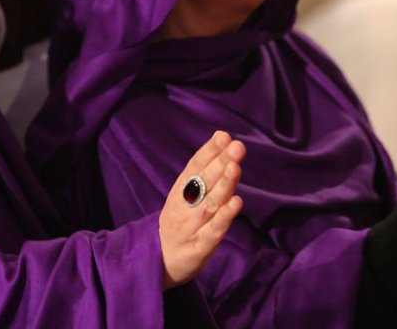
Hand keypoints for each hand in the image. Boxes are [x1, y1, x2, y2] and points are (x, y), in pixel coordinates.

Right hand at [159, 131, 244, 289]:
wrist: (159, 261)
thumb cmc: (179, 223)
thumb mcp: (184, 197)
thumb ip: (204, 176)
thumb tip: (225, 146)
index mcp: (180, 191)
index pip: (194, 167)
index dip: (209, 151)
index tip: (223, 136)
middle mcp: (184, 206)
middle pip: (203, 182)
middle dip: (220, 163)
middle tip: (236, 146)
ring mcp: (191, 226)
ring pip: (209, 203)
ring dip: (223, 185)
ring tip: (235, 167)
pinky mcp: (199, 247)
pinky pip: (213, 230)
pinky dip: (224, 217)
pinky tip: (236, 203)